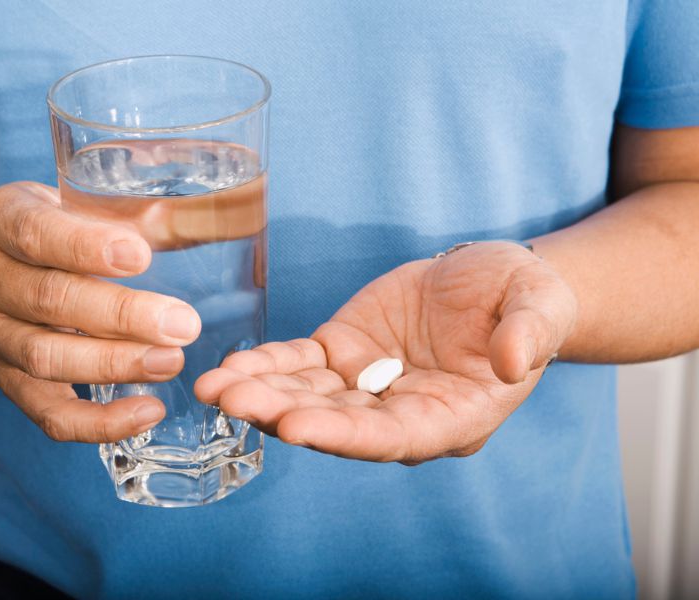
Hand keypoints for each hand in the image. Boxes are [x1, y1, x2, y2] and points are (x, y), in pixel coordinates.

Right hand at [0, 182, 200, 441]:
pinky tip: (148, 411)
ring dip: (115, 364)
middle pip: (50, 301)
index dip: (86, 246)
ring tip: (172, 361)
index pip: (35, 234)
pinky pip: (48, 413)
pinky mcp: (9, 383)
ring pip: (47, 358)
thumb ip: (123, 211)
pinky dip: (98, 422)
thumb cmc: (33, 237)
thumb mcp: (61, 203)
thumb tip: (203, 216)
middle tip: (182, 323)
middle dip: (122, 315)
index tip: (141, 255)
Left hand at [195, 242, 576, 463]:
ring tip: (213, 387)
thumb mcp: (538, 302)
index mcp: (452, 414)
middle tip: (233, 403)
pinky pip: (299, 364)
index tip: (295, 427)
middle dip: (283, 414)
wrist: (489, 277)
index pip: (394, 436)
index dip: (345, 435)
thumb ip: (530, 332)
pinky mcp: (342, 352)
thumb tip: (515, 363)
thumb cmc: (523, 295)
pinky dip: (266, 365)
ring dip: (261, 393)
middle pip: (338, 423)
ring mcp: (367, 384)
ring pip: (309, 396)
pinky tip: (231, 368)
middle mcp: (402, 410)